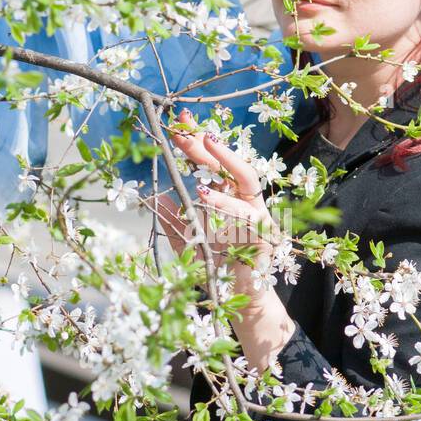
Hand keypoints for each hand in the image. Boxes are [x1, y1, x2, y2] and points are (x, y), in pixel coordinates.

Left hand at [153, 110, 279, 299]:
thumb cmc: (214, 266)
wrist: (237, 299)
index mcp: (230, 196)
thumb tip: (155, 195)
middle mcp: (247, 200)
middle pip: (231, 165)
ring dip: (223, 172)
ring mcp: (259, 215)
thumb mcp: (186, 240)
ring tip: (198, 171)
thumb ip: (172, 219)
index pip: (216, 162)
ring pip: (246, 186)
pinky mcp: (265, 235)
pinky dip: (228, 211)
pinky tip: (208, 203)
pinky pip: (249, 219)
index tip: (181, 121)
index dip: (200, 141)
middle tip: (185, 133)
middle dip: (209, 148)